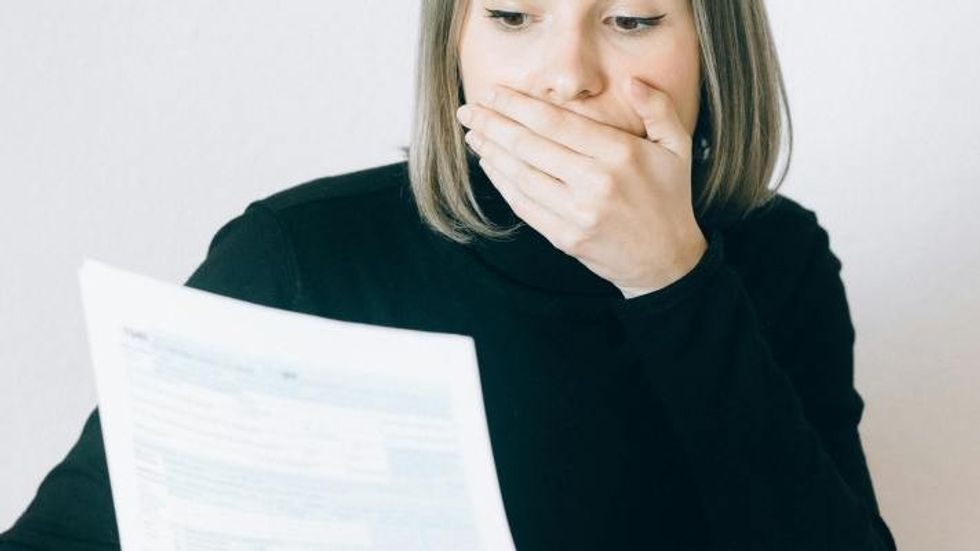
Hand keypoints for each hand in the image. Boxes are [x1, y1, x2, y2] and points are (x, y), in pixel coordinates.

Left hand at [456, 78, 707, 298]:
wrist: (665, 261)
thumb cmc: (668, 198)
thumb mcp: (677, 147)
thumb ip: (658, 109)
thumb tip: (633, 81)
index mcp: (620, 155)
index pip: (557, 123)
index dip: (520, 107)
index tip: (495, 94)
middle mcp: (596, 184)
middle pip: (531, 146)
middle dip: (494, 125)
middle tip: (469, 110)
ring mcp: (578, 214)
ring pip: (522, 176)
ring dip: (492, 152)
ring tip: (474, 134)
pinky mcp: (565, 238)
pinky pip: (525, 205)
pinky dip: (502, 183)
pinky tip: (491, 164)